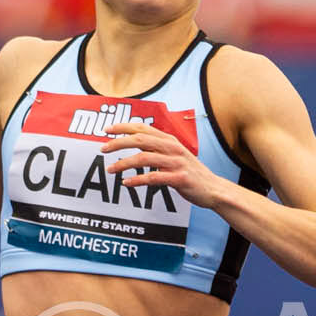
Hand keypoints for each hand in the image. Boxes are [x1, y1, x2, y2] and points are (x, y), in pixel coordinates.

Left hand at [101, 121, 221, 206]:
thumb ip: (157, 148)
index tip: (106, 129)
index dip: (123, 127)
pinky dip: (137, 180)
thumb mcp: (174, 155)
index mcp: (170, 140)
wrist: (213, 189)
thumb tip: (135, 143)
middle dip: (119, 143)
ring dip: (124, 163)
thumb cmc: (190, 172)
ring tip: (110, 169)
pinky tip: (126, 183)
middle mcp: (172, 148)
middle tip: (103, 148)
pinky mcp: (179, 178)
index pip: (143, 128)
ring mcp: (176, 163)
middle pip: (140, 140)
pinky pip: (154, 178)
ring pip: (144, 158)